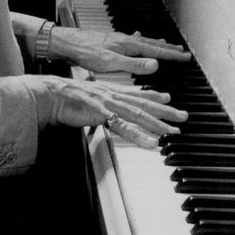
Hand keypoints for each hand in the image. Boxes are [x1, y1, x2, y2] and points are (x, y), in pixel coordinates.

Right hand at [33, 75, 187, 146]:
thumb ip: (103, 99)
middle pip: (145, 105)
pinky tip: (151, 143)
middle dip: (166, 111)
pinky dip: (139, 135)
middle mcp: (114, 95)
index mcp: (111, 91)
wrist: (51, 94)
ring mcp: (109, 104)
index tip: (169, 99)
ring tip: (173, 131)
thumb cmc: (65, 97)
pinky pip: (124, 127)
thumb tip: (108, 105)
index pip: (137, 94)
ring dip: (158, 124)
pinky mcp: (102, 115)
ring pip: (139, 115)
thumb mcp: (89, 95)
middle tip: (183, 117)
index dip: (155, 96)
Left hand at [50, 26, 190, 74]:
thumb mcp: (111, 62)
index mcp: (129, 45)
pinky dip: (141, 40)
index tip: (185, 57)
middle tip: (183, 52)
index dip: (172, 55)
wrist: (67, 43)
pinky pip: (132, 40)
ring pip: (144, 41)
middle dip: (169, 49)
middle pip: (153, 44)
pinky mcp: (111, 41)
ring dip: (157, 44)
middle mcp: (126, 40)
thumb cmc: (85, 52)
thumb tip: (155, 65)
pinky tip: (138, 37)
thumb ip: (134, 65)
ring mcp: (119, 39)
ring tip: (167, 44)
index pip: (156, 50)